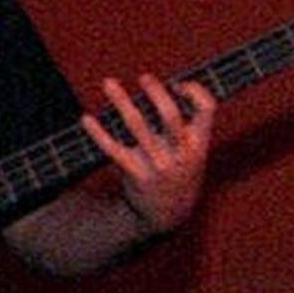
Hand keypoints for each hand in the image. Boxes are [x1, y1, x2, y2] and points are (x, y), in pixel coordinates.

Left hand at [84, 74, 216, 238]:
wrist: (169, 215)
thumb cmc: (179, 173)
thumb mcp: (194, 152)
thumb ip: (188, 126)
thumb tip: (172, 87)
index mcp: (198, 143)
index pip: (207, 108)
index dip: (195, 91)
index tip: (178, 84)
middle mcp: (180, 153)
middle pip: (171, 115)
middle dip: (156, 93)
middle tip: (144, 78)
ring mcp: (158, 164)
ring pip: (138, 126)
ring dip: (122, 102)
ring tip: (108, 83)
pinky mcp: (136, 174)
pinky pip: (114, 150)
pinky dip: (98, 133)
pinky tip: (86, 119)